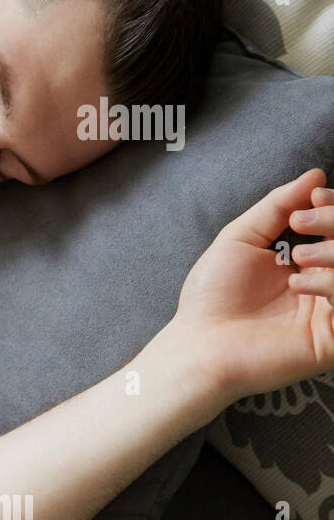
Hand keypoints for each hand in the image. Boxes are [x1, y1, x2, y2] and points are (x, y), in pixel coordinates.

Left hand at [168, 167, 333, 403]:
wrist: (199, 343)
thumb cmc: (212, 296)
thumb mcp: (241, 239)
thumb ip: (277, 206)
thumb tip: (315, 176)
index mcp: (307, 265)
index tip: (314, 197)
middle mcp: (324, 287)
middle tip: (304, 222)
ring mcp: (330, 314)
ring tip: (298, 259)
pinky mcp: (333, 339)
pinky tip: (300, 286)